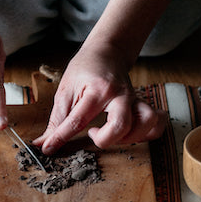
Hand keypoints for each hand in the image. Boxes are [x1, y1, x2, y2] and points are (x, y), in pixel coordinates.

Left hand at [34, 44, 166, 154]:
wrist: (107, 52)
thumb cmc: (85, 70)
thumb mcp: (65, 90)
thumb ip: (57, 119)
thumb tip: (44, 143)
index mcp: (97, 89)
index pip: (78, 120)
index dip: (61, 138)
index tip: (50, 149)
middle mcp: (120, 95)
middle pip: (121, 126)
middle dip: (104, 139)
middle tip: (92, 133)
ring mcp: (135, 100)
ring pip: (145, 124)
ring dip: (130, 137)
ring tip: (112, 134)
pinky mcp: (143, 105)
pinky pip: (156, 123)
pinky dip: (148, 133)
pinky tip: (132, 135)